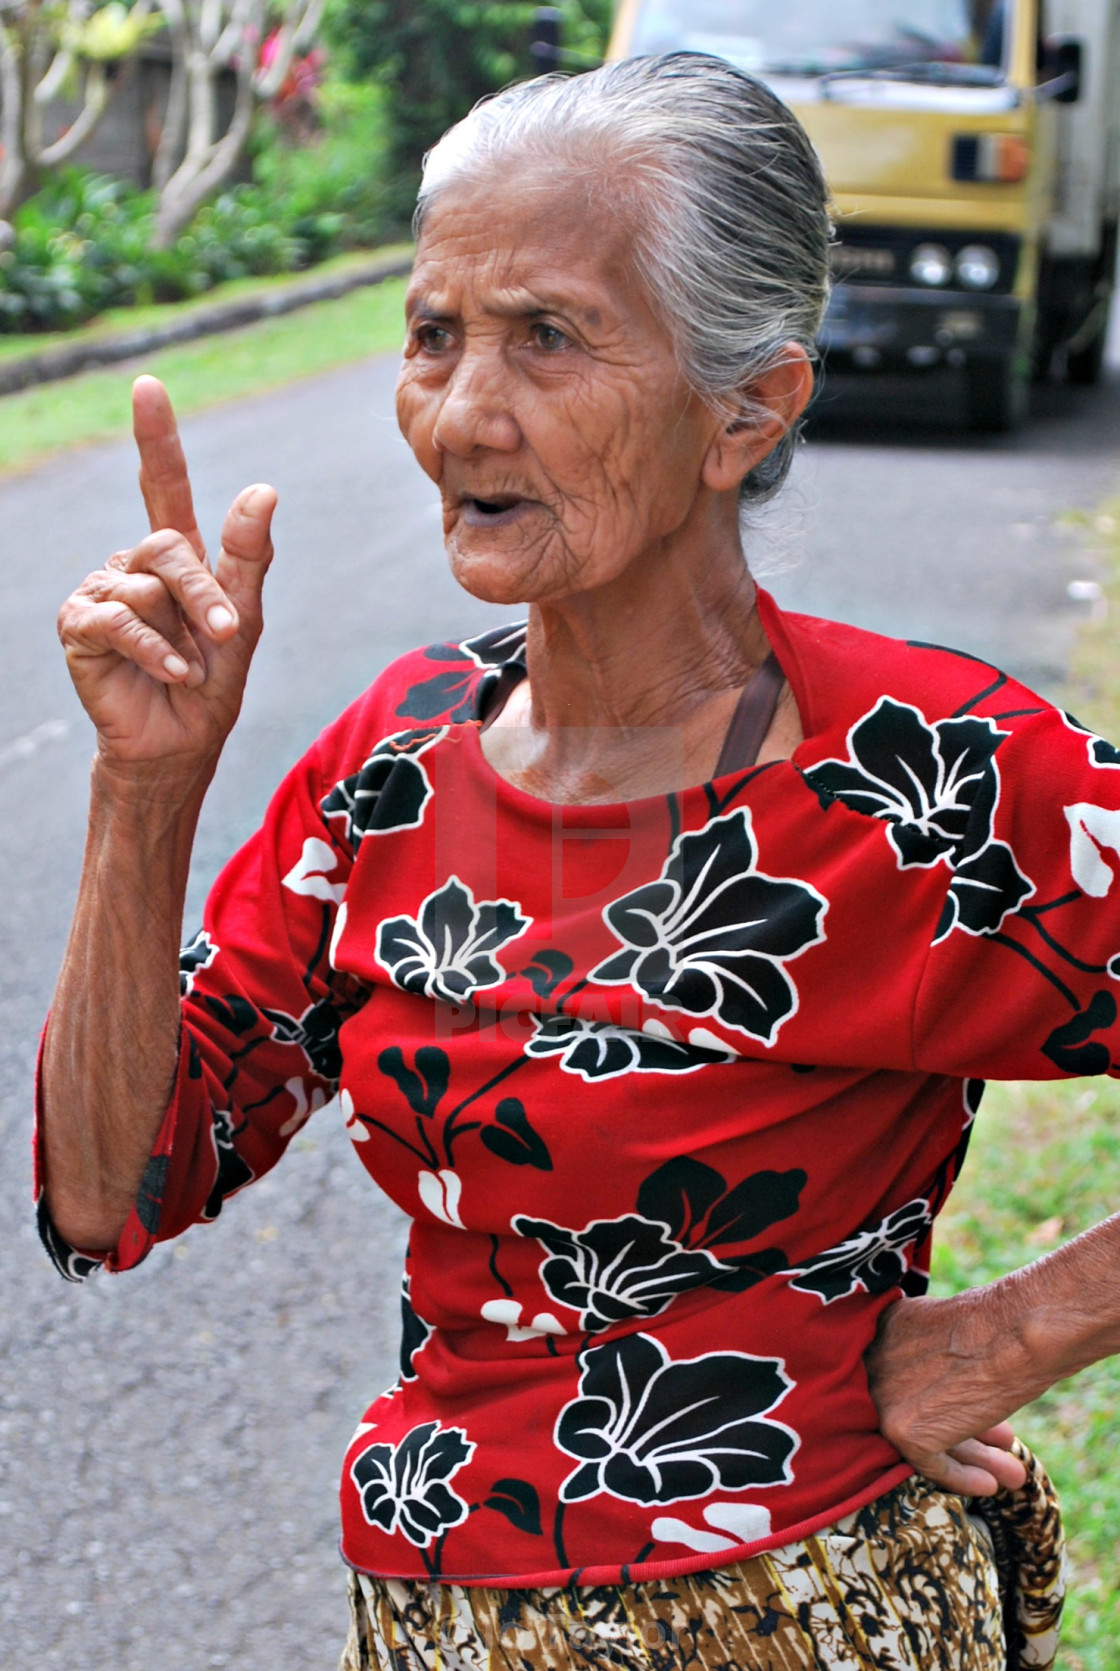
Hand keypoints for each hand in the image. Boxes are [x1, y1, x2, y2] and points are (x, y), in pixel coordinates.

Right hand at [57, 376, 276, 775]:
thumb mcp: (243, 618)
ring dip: (180, 633)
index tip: (147, 387)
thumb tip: (264, 489)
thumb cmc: (212, 682)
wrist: (179, 743)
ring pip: (147, 587)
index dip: (156, 438)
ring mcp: (101, 592)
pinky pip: (120, 620)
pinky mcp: (79, 625)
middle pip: (168, 547)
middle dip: (203, 595)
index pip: (165, 485)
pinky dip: (154, 650)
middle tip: (224, 635)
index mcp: (174, 556)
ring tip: (187, 668)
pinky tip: (171, 672)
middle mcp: (132, 565)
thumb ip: (248, 555)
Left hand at [865, 1290, 1028, 1494]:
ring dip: (973, 1456)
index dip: (949, 1399)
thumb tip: (945, 1384)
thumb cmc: (1000, 1322)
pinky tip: (989, 1484)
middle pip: (922, 1408)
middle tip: (1000, 1442)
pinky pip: (932, 1463)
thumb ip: (936, 1352)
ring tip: (1012, 1473)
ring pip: (930, 1436)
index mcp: (885, 1329)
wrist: (1015, 1331)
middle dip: (965, 1431)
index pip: (911, 1379)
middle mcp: (875, 1362)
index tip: (979, 1410)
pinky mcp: (902, 1430)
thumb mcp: (952, 1327)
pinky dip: (962, 1477)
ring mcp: (886, 1396)